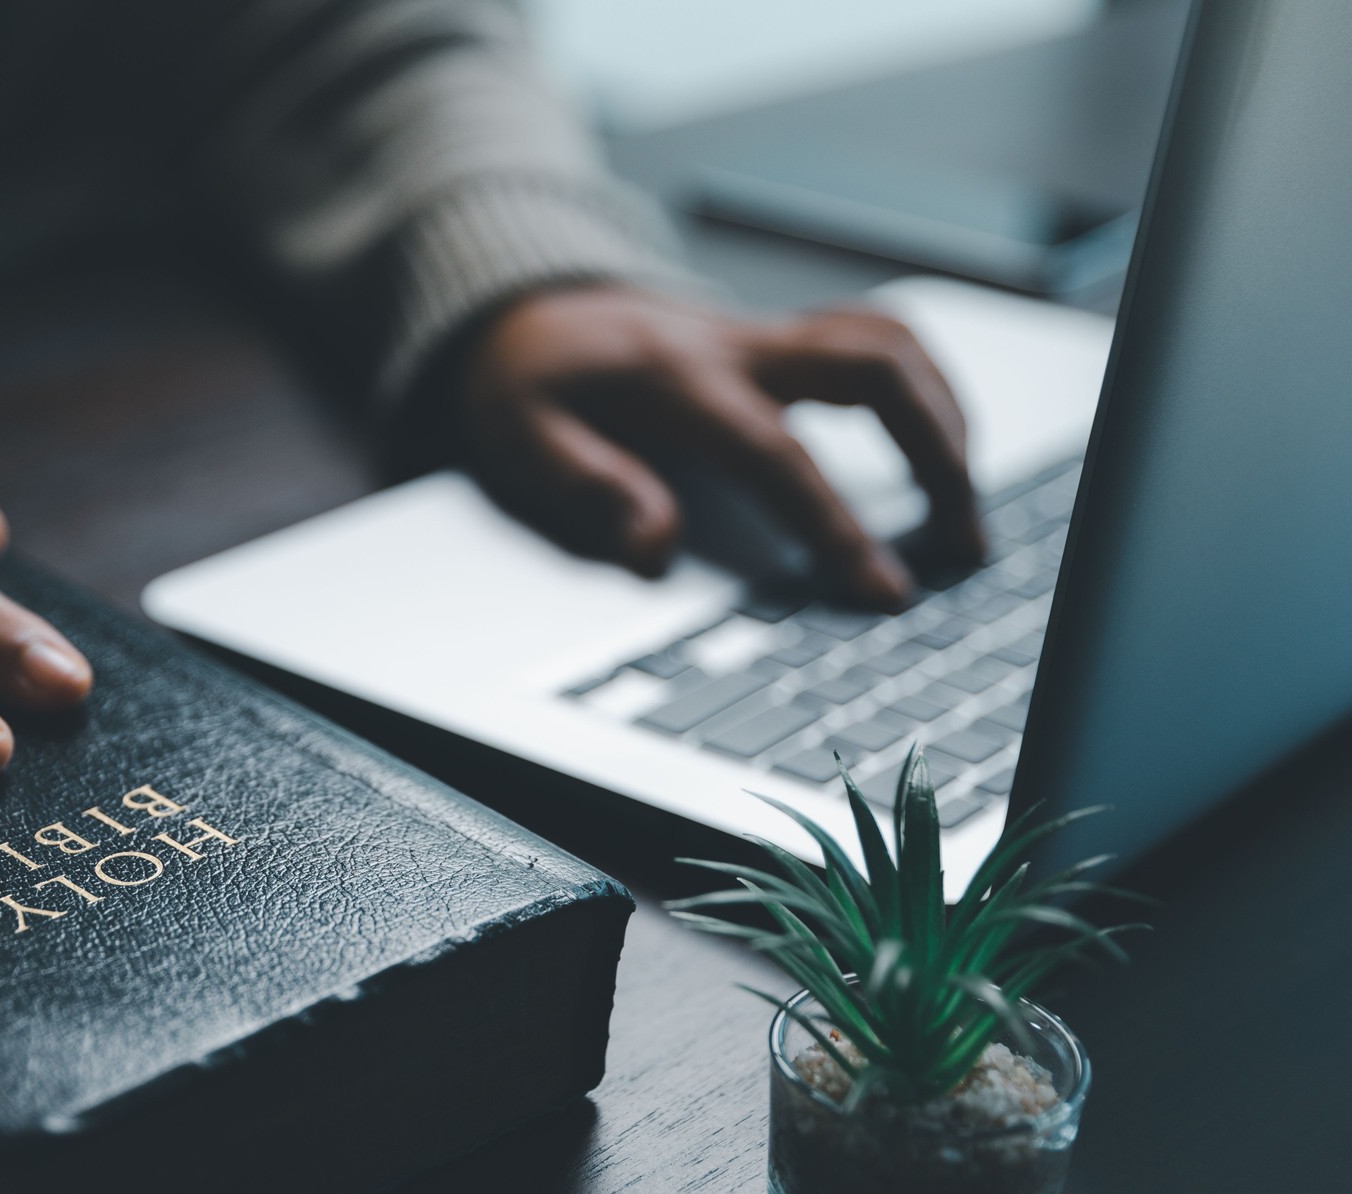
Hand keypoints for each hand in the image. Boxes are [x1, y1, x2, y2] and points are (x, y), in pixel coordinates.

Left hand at [458, 284, 985, 608]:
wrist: (525, 310)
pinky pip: (874, 338)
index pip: (779, 455)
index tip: (887, 588)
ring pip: (888, 339)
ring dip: (944, 411)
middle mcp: (738, 345)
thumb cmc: (527, 382)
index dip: (839, 525)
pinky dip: (922, 383)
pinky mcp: (780, 338)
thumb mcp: (522, 440)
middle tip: (965, 542)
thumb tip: (655, 549)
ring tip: (964, 498)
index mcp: (678, 380)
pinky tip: (936, 438)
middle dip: (937, 450)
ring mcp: (766, 334)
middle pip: (874, 367)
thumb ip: (590, 488)